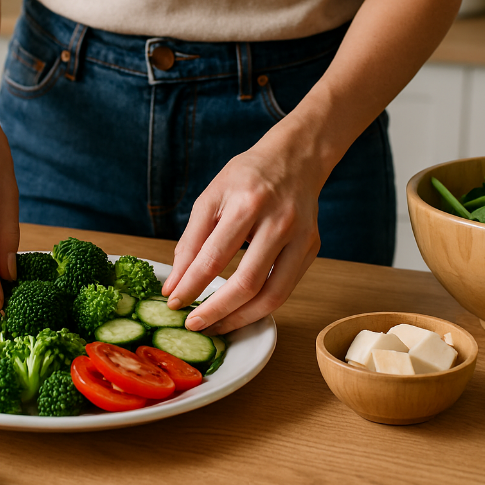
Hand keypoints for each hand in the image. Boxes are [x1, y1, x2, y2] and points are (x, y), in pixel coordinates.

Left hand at [161, 130, 323, 334]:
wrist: (295, 158)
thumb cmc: (247, 176)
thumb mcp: (211, 198)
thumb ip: (190, 242)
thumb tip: (174, 284)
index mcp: (247, 204)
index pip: (214, 257)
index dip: (191, 286)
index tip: (173, 302)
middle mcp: (278, 222)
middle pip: (246, 283)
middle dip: (216, 311)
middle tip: (193, 324)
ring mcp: (301, 237)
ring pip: (272, 296)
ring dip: (240, 318)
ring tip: (216, 326)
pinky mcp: (312, 249)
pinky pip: (285, 289)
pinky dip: (261, 306)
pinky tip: (240, 311)